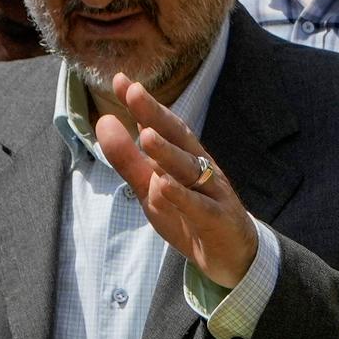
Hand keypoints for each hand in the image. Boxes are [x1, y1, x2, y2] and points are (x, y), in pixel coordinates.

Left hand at [92, 77, 260, 290]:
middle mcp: (202, 169)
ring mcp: (213, 194)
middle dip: (156, 115)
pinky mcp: (218, 221)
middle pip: (179, 139)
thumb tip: (104, 121)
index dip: (144, 104)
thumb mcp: (151, 189)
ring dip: (168, 152)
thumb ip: (128, 159)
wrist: (233, 257)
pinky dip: (181, 196)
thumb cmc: (190, 218)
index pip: (164, 126)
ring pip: (190, 170)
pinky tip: (163, 185)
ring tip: (146, 135)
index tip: (120, 80)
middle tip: (134, 92)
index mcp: (186, 158)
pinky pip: (199, 207)